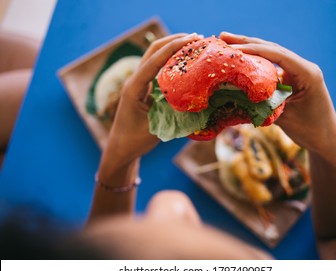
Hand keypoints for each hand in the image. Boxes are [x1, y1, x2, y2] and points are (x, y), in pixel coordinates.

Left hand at [102, 33, 202, 166]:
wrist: (120, 149)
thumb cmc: (135, 141)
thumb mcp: (156, 128)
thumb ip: (173, 114)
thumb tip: (197, 101)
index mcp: (133, 89)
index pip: (154, 61)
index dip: (173, 48)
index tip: (192, 40)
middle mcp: (134, 81)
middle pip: (153, 51)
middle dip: (173, 41)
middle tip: (197, 38)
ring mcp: (137, 83)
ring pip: (154, 57)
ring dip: (172, 48)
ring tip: (193, 44)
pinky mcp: (143, 88)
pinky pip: (157, 68)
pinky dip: (170, 61)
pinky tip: (184, 61)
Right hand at [220, 32, 335, 160]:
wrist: (326, 139)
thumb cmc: (310, 130)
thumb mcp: (286, 118)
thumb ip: (265, 104)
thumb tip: (239, 96)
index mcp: (307, 73)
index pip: (278, 55)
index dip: (255, 50)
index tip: (233, 49)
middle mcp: (303, 68)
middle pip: (272, 49)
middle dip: (247, 42)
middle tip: (223, 36)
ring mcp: (297, 72)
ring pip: (270, 55)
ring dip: (249, 49)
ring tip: (226, 42)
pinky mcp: (291, 79)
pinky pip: (270, 67)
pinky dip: (254, 62)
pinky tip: (240, 60)